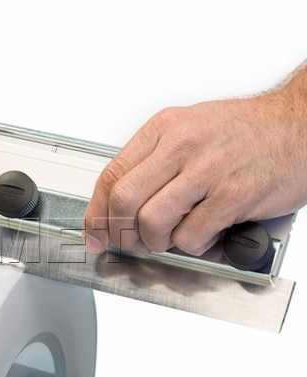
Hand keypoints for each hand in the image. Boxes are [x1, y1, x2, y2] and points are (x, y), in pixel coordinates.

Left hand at [84, 87, 306, 255]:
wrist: (299, 125)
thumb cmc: (244, 132)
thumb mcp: (188, 129)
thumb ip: (153, 161)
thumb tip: (118, 201)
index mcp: (163, 129)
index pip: (111, 175)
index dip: (96, 211)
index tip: (94, 231)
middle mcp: (181, 146)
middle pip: (124, 200)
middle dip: (120, 232)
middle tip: (129, 242)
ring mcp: (207, 170)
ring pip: (151, 221)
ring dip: (155, 242)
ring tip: (168, 239)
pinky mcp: (233, 195)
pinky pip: (191, 235)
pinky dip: (191, 245)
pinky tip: (201, 236)